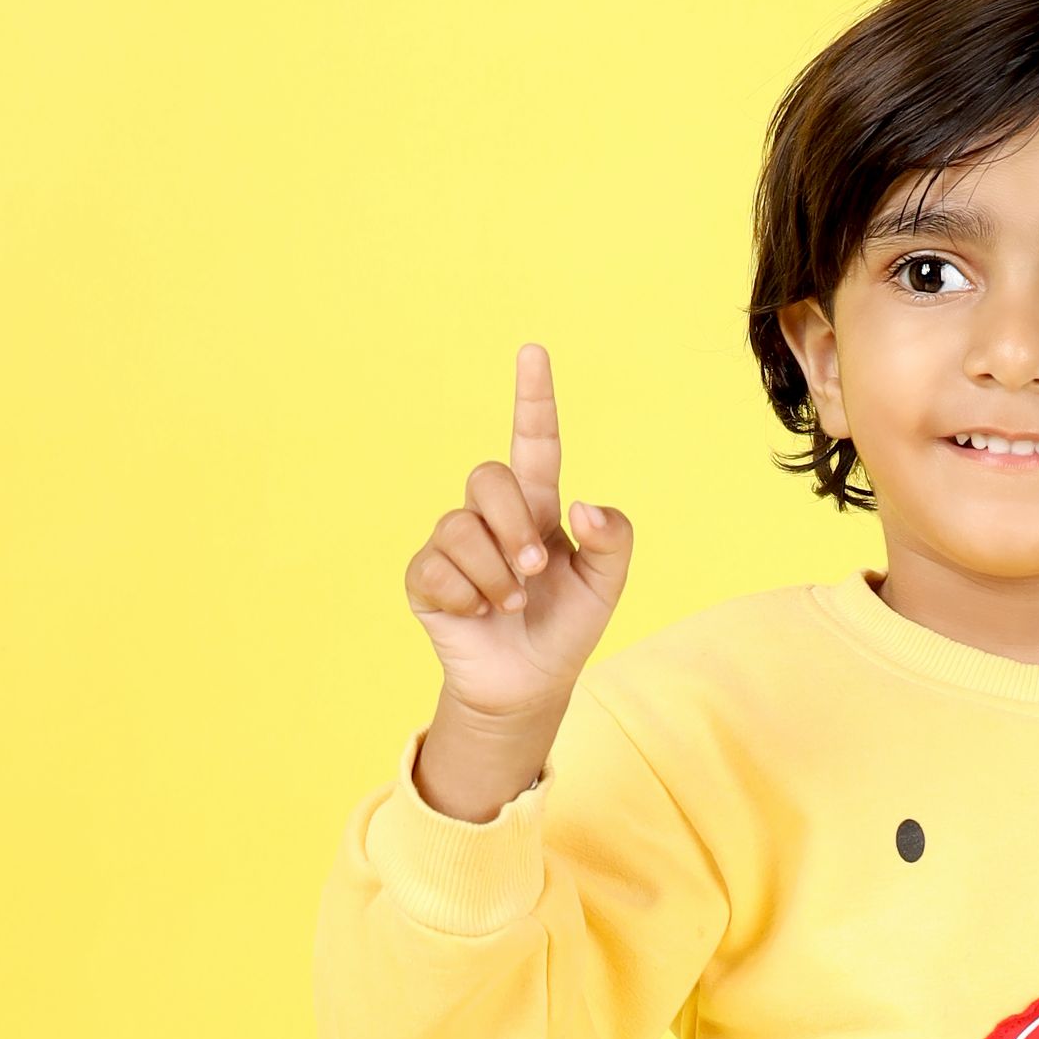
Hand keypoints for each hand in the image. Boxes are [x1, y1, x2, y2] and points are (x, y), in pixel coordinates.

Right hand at [402, 342, 633, 721]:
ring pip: (459, 527)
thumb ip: (613, 540)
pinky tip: (480, 615)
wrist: (530, 685)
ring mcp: (453, 544)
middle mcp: (490, 516)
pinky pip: (436, 568)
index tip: (534, 353)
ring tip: (510, 604)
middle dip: (513, 525)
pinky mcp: (426, 578)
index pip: (534, 442)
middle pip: (487, 477)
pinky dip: (466, 596)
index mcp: (537, 506)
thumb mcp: (606, 585)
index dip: (533, 399)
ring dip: (494, 573)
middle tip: (534, 570)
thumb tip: (582, 505)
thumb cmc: (566, 626)